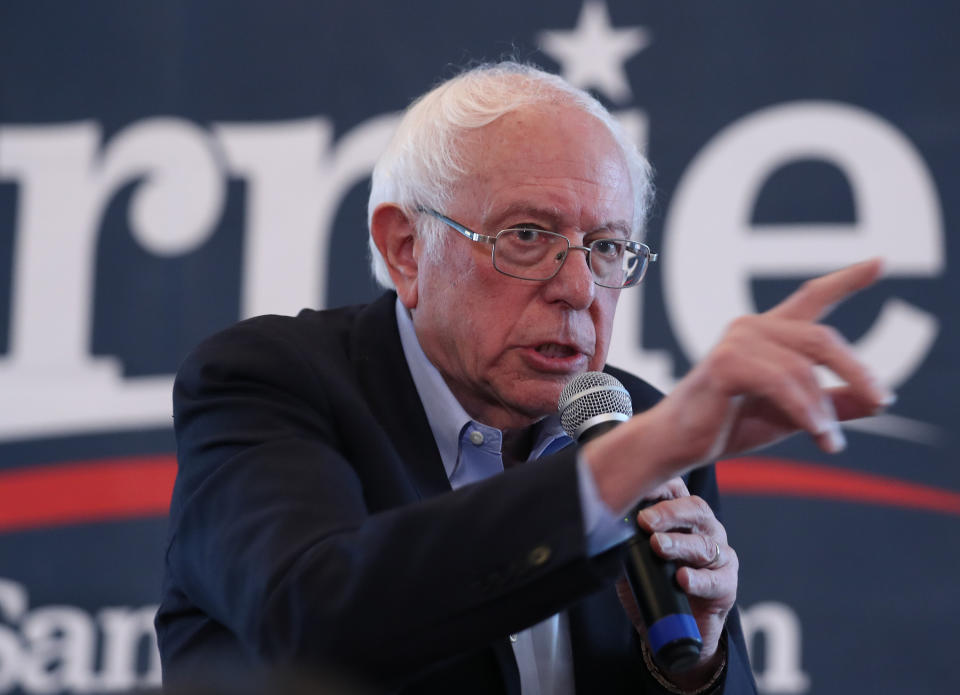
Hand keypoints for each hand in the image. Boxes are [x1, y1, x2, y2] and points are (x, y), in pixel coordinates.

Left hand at [615, 479, 736, 685]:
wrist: (673, 629)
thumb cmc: (654, 585)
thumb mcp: (632, 559)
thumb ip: (623, 541)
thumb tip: (603, 527)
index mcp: (683, 517)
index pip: (676, 490)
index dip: (659, 486)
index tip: (637, 490)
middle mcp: (705, 530)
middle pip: (695, 510)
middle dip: (668, 513)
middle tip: (645, 520)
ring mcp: (720, 555)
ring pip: (703, 544)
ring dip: (678, 544)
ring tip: (658, 546)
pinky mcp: (727, 585)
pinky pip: (715, 580)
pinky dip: (698, 579)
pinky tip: (683, 579)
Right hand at [655, 258, 892, 466]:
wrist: (677, 443)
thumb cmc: (728, 425)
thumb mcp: (792, 415)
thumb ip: (832, 406)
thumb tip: (882, 402)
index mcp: (768, 334)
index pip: (811, 298)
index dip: (847, 280)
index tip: (881, 262)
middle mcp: (752, 328)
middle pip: (822, 338)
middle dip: (857, 372)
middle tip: (882, 403)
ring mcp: (737, 341)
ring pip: (804, 368)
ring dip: (824, 410)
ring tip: (832, 442)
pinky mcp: (725, 363)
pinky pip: (782, 384)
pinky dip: (806, 412)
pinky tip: (819, 434)